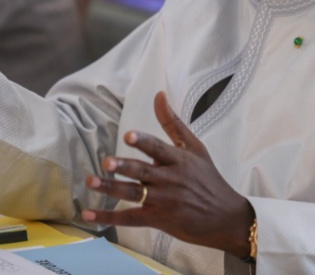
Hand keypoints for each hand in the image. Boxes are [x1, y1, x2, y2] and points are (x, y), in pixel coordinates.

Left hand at [82, 92, 254, 258]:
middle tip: (106, 162)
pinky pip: (130, 218)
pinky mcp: (158, 220)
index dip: (144, 142)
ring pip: (133, 194)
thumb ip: (173, 123)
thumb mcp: (196, 149)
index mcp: (180, 161)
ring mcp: (164, 202)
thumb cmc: (209, 179)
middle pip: (144, 173)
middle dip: (124, 167)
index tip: (129, 136)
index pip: (159, 149)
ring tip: (91, 181)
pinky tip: (89, 215)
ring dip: (111, 188)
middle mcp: (171, 180)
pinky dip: (109, 217)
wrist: (225, 217)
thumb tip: (158, 94)